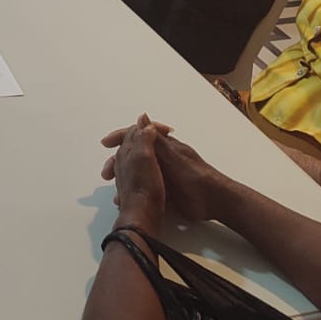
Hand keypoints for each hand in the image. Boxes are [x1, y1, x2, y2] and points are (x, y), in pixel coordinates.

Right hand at [102, 120, 223, 221]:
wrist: (214, 201)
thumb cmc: (195, 177)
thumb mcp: (174, 157)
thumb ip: (157, 140)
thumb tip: (141, 117)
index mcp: (164, 147)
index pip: (138, 135)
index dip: (121, 136)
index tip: (106, 143)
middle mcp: (162, 158)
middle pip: (135, 154)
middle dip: (117, 162)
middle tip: (106, 173)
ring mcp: (164, 174)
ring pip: (138, 173)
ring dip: (124, 180)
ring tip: (114, 192)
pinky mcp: (167, 190)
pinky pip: (146, 188)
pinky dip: (134, 193)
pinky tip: (127, 202)